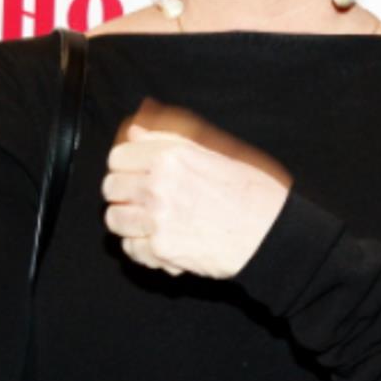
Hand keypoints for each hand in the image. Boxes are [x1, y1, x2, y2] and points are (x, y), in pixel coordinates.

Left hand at [102, 124, 289, 278]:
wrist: (270, 233)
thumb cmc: (252, 192)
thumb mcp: (218, 151)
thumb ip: (170, 138)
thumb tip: (137, 130)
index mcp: (173, 156)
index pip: (119, 156)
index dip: (126, 163)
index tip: (135, 170)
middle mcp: (160, 185)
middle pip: (111, 187)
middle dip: (125, 191)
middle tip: (144, 196)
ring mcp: (157, 220)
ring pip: (115, 219)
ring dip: (130, 219)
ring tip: (152, 218)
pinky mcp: (161, 250)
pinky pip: (130, 248)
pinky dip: (142, 245)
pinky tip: (162, 237)